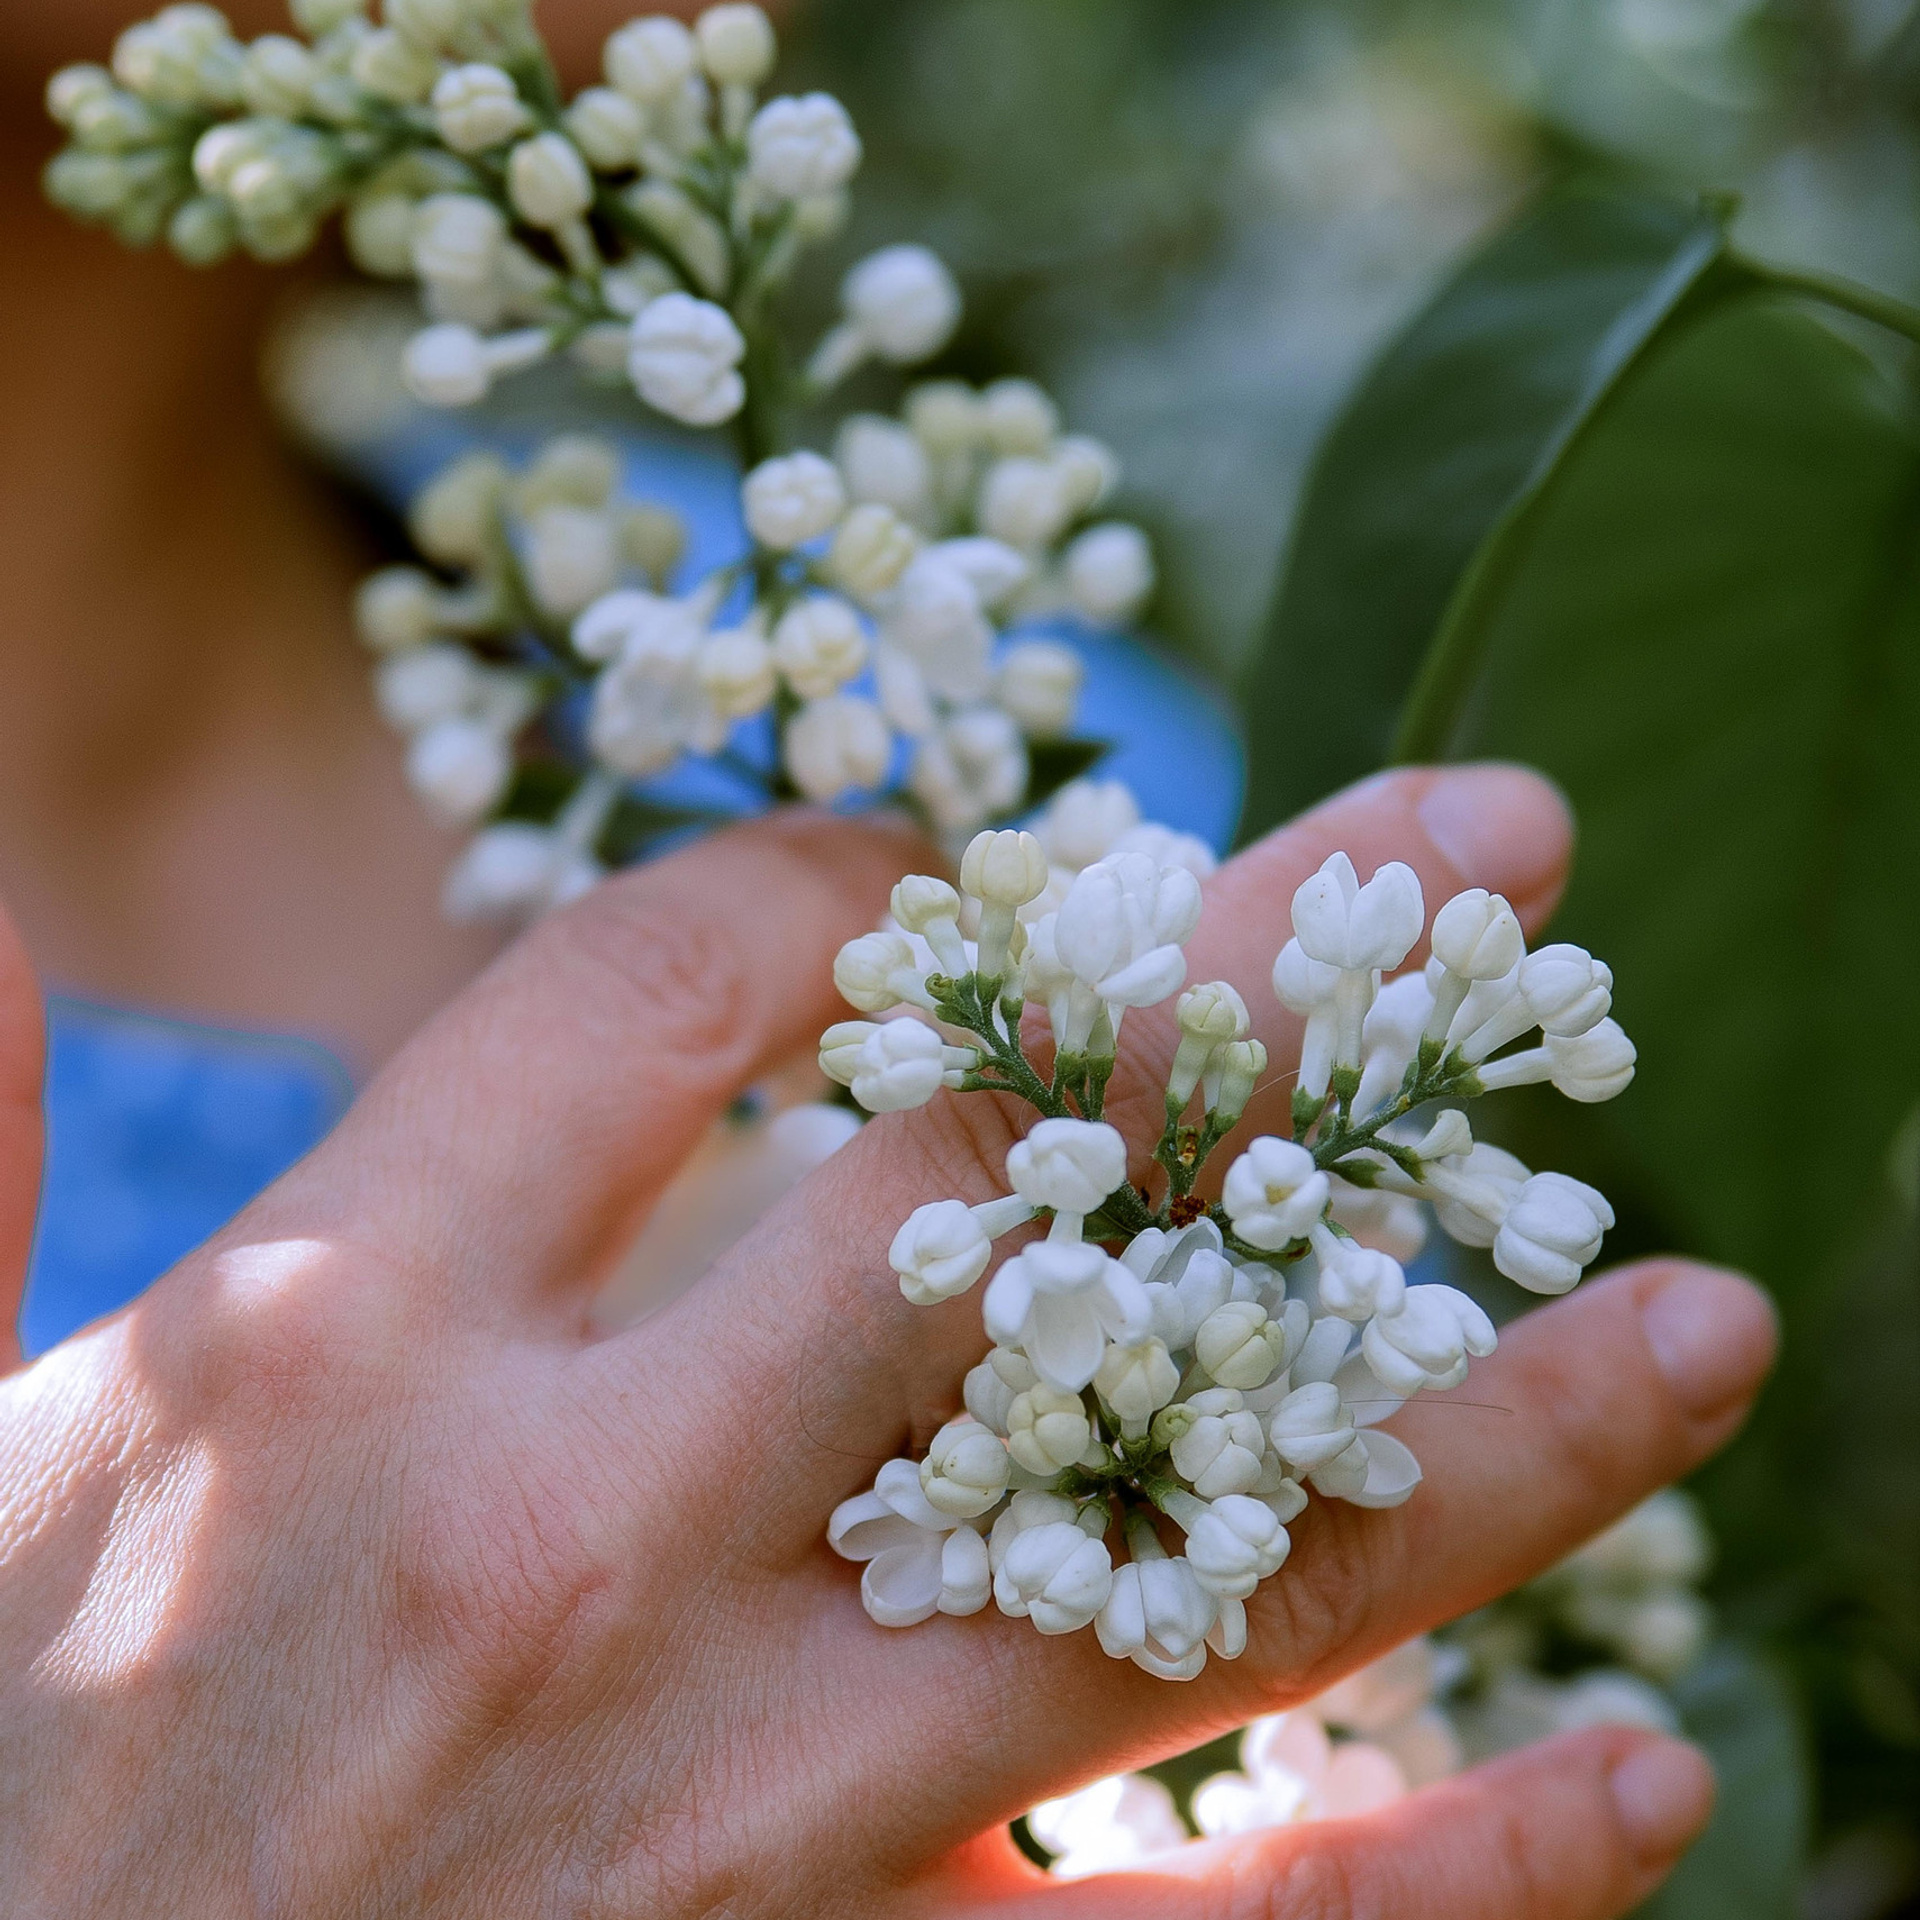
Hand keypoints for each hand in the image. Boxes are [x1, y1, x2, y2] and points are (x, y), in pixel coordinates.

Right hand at [0, 770, 1773, 1917]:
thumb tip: (10, 938)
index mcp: (346, 1341)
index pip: (689, 981)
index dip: (861, 883)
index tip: (968, 873)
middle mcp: (579, 1535)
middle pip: (1011, 1183)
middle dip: (1267, 997)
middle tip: (1494, 870)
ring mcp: (745, 1807)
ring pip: (1198, 1550)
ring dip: (1482, 1417)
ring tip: (1704, 1306)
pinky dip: (1449, 1868)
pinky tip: (1648, 1771)